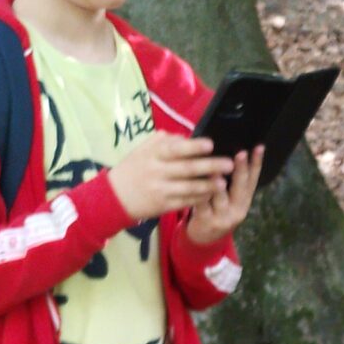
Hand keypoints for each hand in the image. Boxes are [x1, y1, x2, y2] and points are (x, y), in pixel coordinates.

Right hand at [108, 132, 232, 222]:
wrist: (113, 198)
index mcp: (152, 154)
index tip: (211, 144)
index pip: (176, 149)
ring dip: (208, 185)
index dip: (194, 147)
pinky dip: (199, 198)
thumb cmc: (132, 169)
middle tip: (229, 164)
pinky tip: (211, 194)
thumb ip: (164, 141)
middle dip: (210, 166)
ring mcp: (160, 190)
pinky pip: (185, 201)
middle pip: (187, 169)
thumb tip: (186, 137)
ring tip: (224, 182)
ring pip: (189, 187)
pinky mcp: (163, 206)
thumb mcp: (142, 150)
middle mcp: (157, 171)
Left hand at [185, 145, 261, 245]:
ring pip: (220, 196)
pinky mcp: (206, 221)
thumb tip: (229, 153)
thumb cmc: (216, 210)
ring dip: (218, 182)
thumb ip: (232, 182)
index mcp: (245, 201)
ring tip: (216, 169)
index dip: (256, 163)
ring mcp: (223, 217)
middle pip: (240, 187)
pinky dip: (200, 193)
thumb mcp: (229, 199)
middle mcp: (237, 209)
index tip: (259, 147)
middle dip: (241, 169)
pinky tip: (195, 182)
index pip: (253, 179)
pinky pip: (202, 204)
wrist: (204, 239)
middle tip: (241, 153)